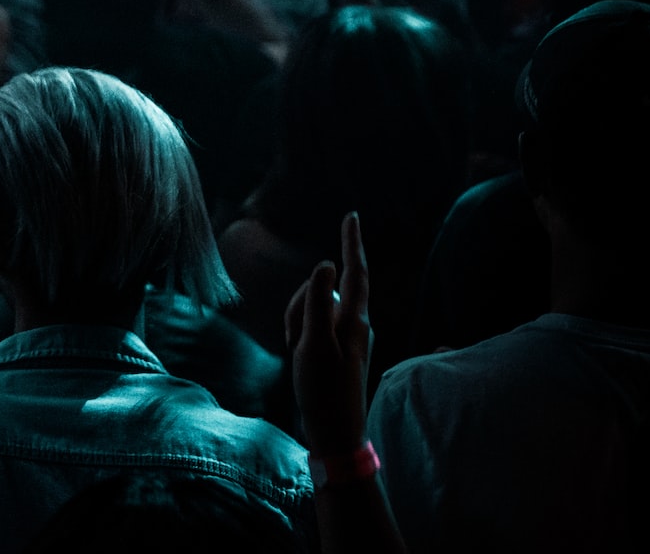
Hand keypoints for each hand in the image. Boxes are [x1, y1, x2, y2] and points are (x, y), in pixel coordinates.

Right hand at [284, 212, 373, 456]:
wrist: (335, 433)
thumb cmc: (323, 389)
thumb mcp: (313, 343)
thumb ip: (317, 301)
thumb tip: (327, 264)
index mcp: (355, 320)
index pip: (356, 272)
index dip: (352, 243)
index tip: (352, 216)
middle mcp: (356, 324)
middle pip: (323, 292)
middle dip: (300, 304)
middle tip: (293, 339)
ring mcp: (347, 337)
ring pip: (313, 310)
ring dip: (296, 323)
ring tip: (297, 353)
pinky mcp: (337, 349)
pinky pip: (311, 327)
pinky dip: (299, 335)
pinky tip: (299, 358)